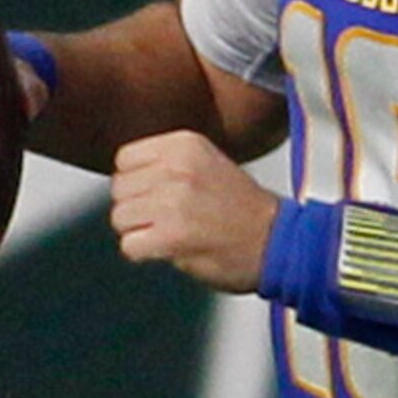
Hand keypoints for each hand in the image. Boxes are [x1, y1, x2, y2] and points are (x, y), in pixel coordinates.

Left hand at [109, 131, 279, 293]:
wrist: (278, 240)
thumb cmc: (244, 209)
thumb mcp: (206, 163)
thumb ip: (166, 164)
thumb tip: (125, 178)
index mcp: (185, 144)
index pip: (125, 160)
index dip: (137, 182)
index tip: (159, 194)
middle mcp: (176, 168)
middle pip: (119, 190)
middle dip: (136, 208)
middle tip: (168, 218)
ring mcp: (173, 201)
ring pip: (120, 218)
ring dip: (140, 232)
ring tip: (172, 232)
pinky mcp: (171, 235)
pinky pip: (129, 246)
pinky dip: (145, 253)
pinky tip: (171, 249)